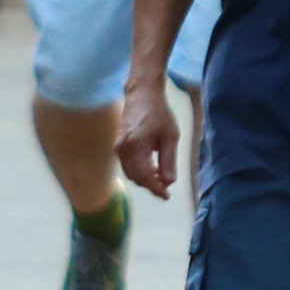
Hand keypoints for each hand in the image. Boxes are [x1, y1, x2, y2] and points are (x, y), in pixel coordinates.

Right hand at [116, 74, 182, 204]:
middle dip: (151, 185)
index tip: (167, 196)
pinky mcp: (118, 145)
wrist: (142, 93)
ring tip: (161, 178)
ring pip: (131, 173)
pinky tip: (152, 169)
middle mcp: (122, 149)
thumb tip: (168, 182)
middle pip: (136, 178)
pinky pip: (128, 165)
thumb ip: (169, 161)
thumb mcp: (170, 136)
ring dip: (145, 179)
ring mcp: (118, 147)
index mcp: (135, 146)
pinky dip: (139, 171)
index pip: (144, 177)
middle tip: (166, 188)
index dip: (156, 189)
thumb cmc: (159, 112)